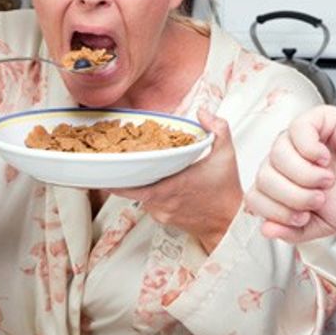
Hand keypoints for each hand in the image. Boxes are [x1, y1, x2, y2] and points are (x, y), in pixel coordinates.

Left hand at [113, 108, 241, 252]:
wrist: (230, 223)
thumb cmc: (227, 190)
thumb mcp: (227, 155)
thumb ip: (218, 128)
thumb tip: (202, 112)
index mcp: (172, 185)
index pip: (132, 185)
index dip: (115, 176)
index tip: (105, 164)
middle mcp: (162, 202)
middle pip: (130, 188)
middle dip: (123, 174)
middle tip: (115, 159)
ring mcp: (161, 212)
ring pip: (138, 195)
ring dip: (137, 182)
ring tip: (136, 166)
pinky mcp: (163, 219)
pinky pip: (147, 203)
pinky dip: (147, 191)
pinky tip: (154, 180)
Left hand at [246, 105, 335, 243]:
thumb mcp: (321, 225)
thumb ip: (292, 231)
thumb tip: (267, 229)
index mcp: (281, 181)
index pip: (255, 196)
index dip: (277, 211)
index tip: (302, 216)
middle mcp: (284, 158)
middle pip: (264, 177)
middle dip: (293, 196)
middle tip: (319, 198)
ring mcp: (297, 137)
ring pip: (277, 154)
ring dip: (304, 175)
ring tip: (326, 179)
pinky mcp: (315, 120)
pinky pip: (296, 131)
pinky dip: (310, 150)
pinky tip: (325, 158)